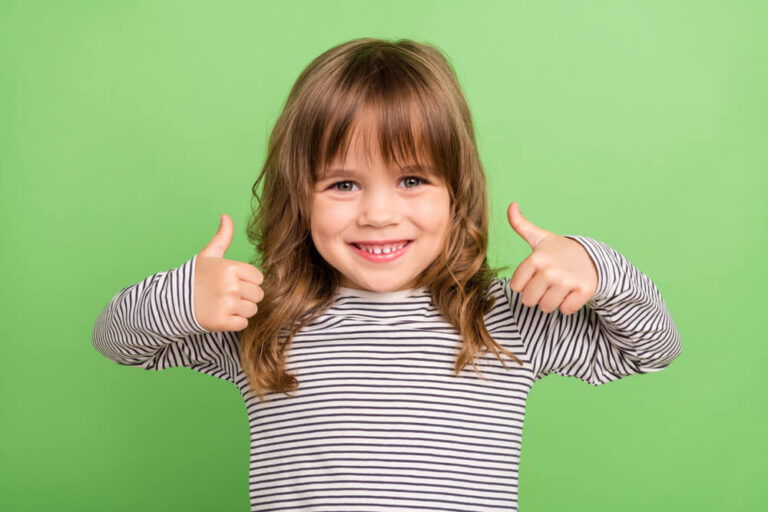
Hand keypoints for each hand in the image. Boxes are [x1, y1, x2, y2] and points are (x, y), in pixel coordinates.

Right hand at [194, 214, 264, 331]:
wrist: (172, 301)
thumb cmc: (195, 277)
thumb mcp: (208, 255)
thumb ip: (222, 237)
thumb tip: (226, 216)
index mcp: (231, 268)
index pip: (259, 278)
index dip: (248, 281)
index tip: (234, 282)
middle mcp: (231, 285)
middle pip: (258, 295)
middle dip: (246, 296)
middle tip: (228, 295)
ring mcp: (226, 304)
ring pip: (252, 310)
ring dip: (241, 310)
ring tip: (224, 305)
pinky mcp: (222, 322)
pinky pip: (243, 324)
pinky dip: (234, 322)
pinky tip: (221, 315)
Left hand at [507, 202, 597, 314]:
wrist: (592, 257)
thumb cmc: (559, 250)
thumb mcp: (539, 238)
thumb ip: (520, 224)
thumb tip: (511, 204)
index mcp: (536, 259)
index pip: (516, 287)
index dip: (524, 284)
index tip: (535, 275)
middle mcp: (550, 271)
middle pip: (529, 300)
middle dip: (536, 296)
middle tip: (547, 284)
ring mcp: (567, 281)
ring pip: (546, 308)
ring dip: (551, 302)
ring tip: (558, 288)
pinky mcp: (583, 291)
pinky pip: (566, 310)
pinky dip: (568, 305)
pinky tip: (571, 292)